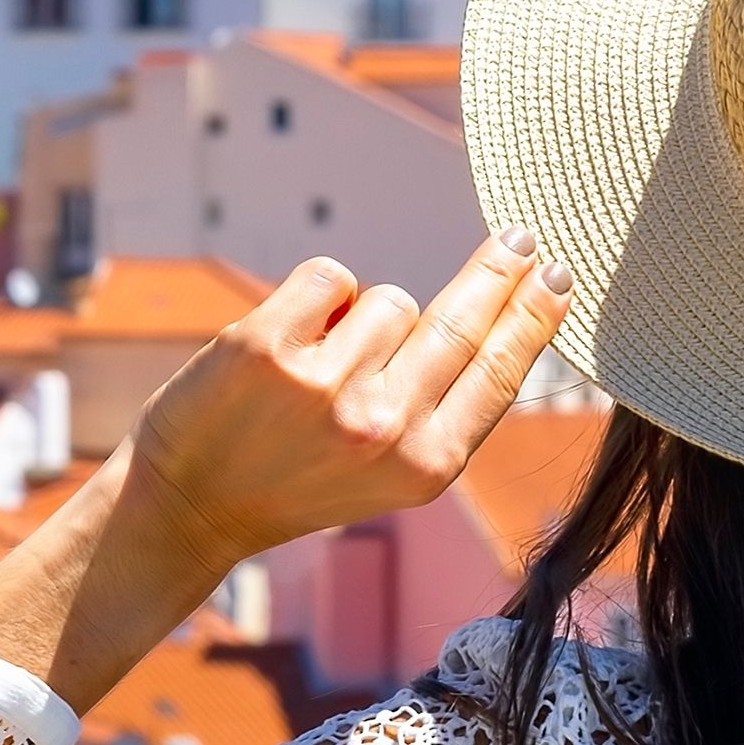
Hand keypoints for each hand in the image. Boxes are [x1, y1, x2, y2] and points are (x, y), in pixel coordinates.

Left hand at [0, 238, 579, 713]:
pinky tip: (289, 343)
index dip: (531, 318)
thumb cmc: (296, 480)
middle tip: (521, 238)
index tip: (555, 275)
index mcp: (424, 467)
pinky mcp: (266, 346)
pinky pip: (331, 277)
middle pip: (461, 320)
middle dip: (498, 272)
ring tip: (320, 372)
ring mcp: (324, 386)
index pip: (499, 373)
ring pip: (388, 300)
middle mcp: (382, 427)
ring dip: (361, 320)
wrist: (188, 506)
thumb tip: (504, 315)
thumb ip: (443, 410)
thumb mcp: (390, 474)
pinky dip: (316, 298)